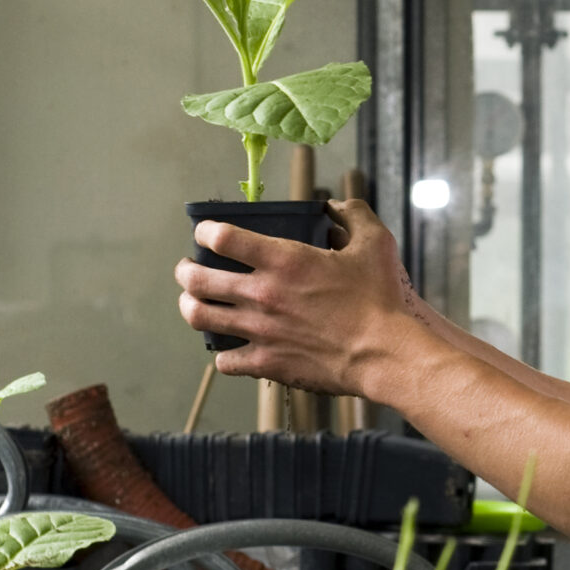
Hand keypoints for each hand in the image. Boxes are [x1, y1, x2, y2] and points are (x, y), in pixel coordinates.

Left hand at [175, 201, 424, 396]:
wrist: (385, 353)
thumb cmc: (380, 299)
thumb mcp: (375, 243)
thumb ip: (353, 215)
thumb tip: (336, 206)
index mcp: (283, 259)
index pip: (222, 237)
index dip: (205, 230)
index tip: (205, 232)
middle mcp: (262, 294)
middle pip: (197, 280)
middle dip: (185, 271)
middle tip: (187, 269)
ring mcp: (260, 331)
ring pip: (200, 318)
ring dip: (190, 307)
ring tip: (193, 303)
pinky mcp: (267, 363)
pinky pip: (225, 361)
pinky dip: (223, 353)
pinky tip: (230, 346)